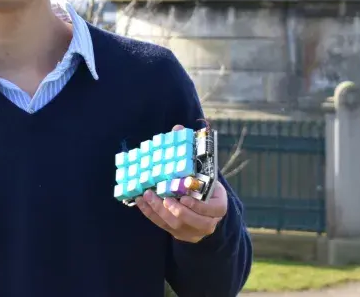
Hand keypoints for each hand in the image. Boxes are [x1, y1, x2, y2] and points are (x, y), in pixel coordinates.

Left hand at [134, 125, 227, 242]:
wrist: (205, 207)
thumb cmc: (204, 183)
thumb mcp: (204, 169)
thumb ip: (192, 150)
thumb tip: (178, 128)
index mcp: (218, 206)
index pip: (212, 210)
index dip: (198, 206)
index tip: (184, 198)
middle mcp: (207, 222)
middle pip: (193, 221)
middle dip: (177, 211)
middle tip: (164, 199)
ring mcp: (192, 230)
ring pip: (176, 225)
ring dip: (160, 211)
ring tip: (149, 195)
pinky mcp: (178, 232)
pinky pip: (162, 225)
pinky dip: (151, 213)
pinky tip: (141, 201)